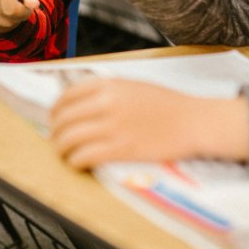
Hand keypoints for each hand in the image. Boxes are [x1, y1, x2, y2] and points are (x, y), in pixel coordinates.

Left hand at [49, 78, 248, 169]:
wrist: (193, 121)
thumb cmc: (167, 104)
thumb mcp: (133, 86)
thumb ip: (106, 91)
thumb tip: (80, 104)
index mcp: (108, 85)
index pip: (66, 96)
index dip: (55, 110)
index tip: (55, 119)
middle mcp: (106, 103)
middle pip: (63, 119)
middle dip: (55, 132)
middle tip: (57, 140)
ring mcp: (112, 127)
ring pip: (69, 139)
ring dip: (61, 149)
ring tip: (64, 154)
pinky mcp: (119, 149)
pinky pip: (84, 156)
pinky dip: (75, 162)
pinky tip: (78, 163)